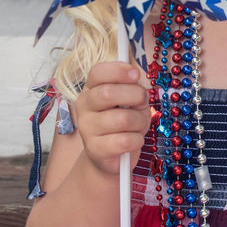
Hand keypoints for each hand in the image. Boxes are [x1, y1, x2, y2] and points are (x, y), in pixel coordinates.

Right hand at [74, 61, 151, 176]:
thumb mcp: (131, 100)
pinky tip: (134, 140)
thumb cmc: (123, 123)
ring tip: (138, 125)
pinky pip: (125, 141)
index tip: (136, 74)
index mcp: (90, 89)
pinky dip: (137, 140)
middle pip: (108, 93)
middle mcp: (84, 107)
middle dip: (135, 95)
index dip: (118, 70)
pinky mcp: (95, 150)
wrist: (112, 156)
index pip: (97, 72)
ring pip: (122, 119)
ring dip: (140, 121)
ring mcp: (86, 129)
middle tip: (142, 102)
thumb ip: (132, 86)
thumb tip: (135, 73)